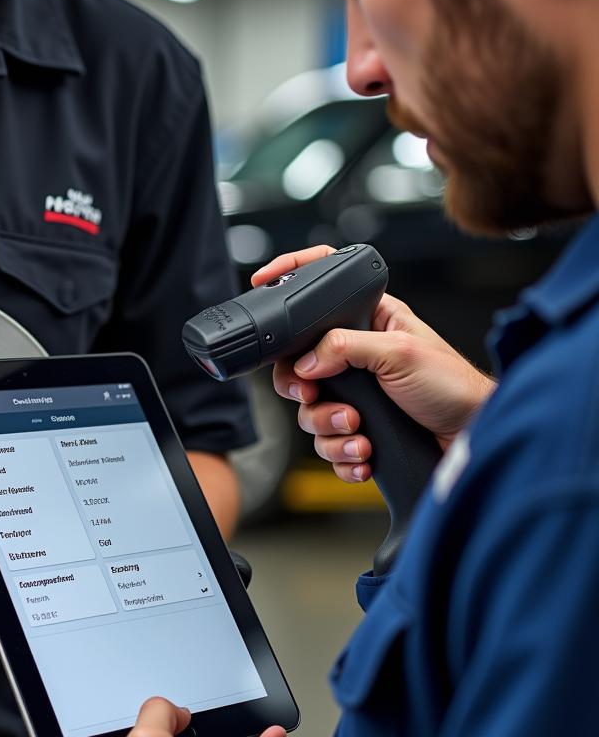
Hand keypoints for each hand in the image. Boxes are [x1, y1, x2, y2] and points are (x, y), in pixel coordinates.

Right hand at [252, 247, 495, 482]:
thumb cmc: (455, 386)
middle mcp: (356, 358)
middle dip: (305, 394)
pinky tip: (366, 453)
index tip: (262, 283)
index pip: (319, 296)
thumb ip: (346, 346)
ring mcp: (356, 396)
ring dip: (331, 430)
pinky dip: (343, 455)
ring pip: (310, 414)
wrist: (474, 437)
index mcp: (367, 324)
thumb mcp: (400, 353)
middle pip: (298, 370)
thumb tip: (305, 360)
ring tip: (359, 430)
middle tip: (316, 397)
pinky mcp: (360, 431)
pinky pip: (329, 447)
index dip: (291, 281)